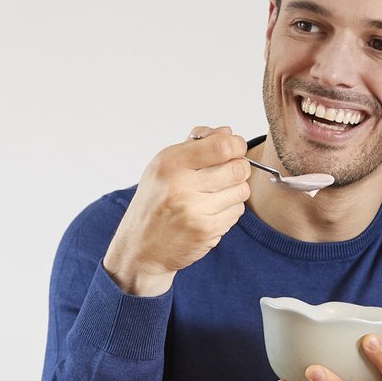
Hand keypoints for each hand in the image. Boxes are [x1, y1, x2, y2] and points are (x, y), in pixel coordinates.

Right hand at [101, 127, 252, 297]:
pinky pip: (236, 212)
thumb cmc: (154, 204)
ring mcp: (194, 210)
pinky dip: (229, 210)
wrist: (140, 248)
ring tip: (216, 195)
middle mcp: (180, 184)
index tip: (235, 148)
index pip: (222, 146)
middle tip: (230, 173)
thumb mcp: (164, 167)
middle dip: (240, 168)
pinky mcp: (206, 230)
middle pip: (237, 168)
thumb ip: (196, 146)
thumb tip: (228, 132)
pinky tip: (211, 212)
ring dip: (235, 191)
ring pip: (241, 190)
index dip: (236, 145)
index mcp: (169, 162)